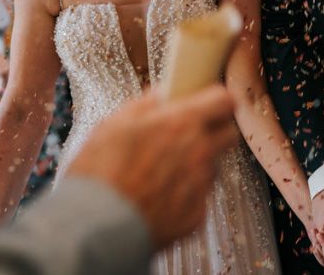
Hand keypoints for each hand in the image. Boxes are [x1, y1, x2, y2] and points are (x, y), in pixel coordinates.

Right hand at [67, 85, 237, 249]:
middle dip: (215, 131)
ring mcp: (200, 186)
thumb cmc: (99, 175)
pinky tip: (158, 198)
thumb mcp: (112, 125)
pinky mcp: (196, 215)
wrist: (94, 228)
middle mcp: (199, 153)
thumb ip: (144, 105)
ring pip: (212, 167)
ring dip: (196, 165)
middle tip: (189, 135)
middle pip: (229, 133)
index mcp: (181, 123)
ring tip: (161, 173)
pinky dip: (184, 195)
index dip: (218, 100)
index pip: (225, 100)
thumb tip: (160, 95)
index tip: (210, 102)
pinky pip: (198, 198)